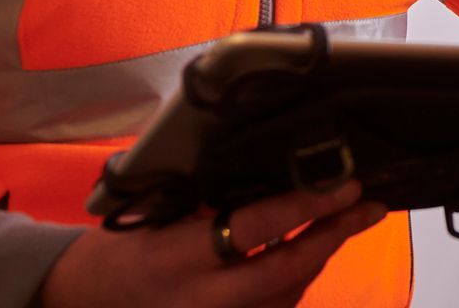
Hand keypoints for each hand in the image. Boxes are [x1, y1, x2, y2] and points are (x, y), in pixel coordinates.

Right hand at [39, 181, 386, 307]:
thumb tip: (273, 164)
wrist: (89, 298)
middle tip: (370, 205)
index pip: (256, 227)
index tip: (343, 183)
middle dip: (334, 235)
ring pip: (288, 293)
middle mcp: (202, 297)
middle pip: (286, 270)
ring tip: (350, 219)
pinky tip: (314, 250)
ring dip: (322, 255)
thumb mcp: (158, 210)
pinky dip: (299, 278)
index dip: (305, 205)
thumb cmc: (124, 245)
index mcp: (178, 256)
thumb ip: (211, 196)